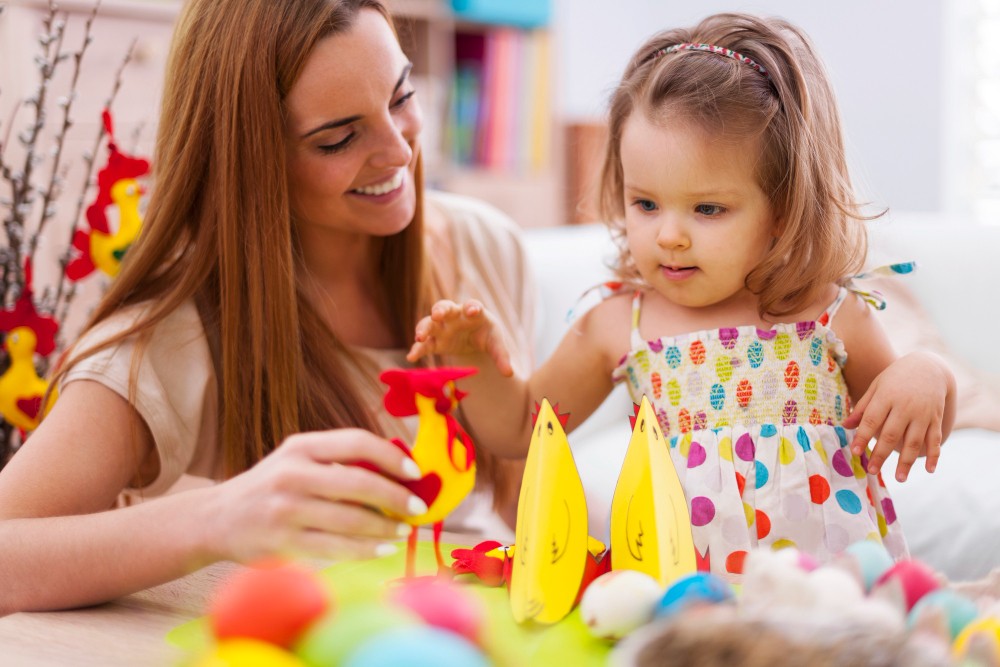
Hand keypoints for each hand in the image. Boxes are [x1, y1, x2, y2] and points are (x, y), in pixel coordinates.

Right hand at [202, 429, 427, 562]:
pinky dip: (365, 549)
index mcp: (300, 447)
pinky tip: (383, 548)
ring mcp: (286, 509)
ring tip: (404, 531)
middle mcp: (292, 474)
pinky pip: (336, 547)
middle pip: (358, 482)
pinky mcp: (283, 541)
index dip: (391, 457)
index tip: (415, 473)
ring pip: (351, 519)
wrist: (214, 519)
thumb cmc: (269, 488)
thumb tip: (396, 471)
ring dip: (385, 527)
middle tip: (418, 508)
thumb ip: (336, 461)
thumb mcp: (296, 461)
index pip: (356, 442)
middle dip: (396, 496)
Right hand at [406, 299, 513, 375]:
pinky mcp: (435, 341)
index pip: (472, 305)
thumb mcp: (496, 343)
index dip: (472, 307)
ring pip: (429, 323)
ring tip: (419, 337)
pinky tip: (411, 357)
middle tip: (438, 315)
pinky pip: (424, 344)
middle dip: (440, 310)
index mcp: (473, 312)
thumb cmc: (486, 335)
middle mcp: (454, 316)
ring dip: (424, 328)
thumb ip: (501, 356)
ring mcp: (442, 328)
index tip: (473, 311)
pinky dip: (417, 350)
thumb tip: (509, 374)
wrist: (475, 339)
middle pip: (444, 307)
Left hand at [843, 352, 950, 481]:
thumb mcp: (876, 386)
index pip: (872, 420)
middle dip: (881, 455)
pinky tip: (929, 470)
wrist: (929, 367)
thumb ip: (862, 407)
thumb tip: (845, 426)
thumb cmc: (895, 378)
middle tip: (871, 471)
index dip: (863, 437)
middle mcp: (905, 406)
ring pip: (914, 441)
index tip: (855, 452)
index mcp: (887, 396)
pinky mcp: (936, 418)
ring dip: (906, 461)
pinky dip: (933, 455)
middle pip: (891, 434)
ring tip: (899, 479)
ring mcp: (923, 413)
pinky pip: (935, 439)